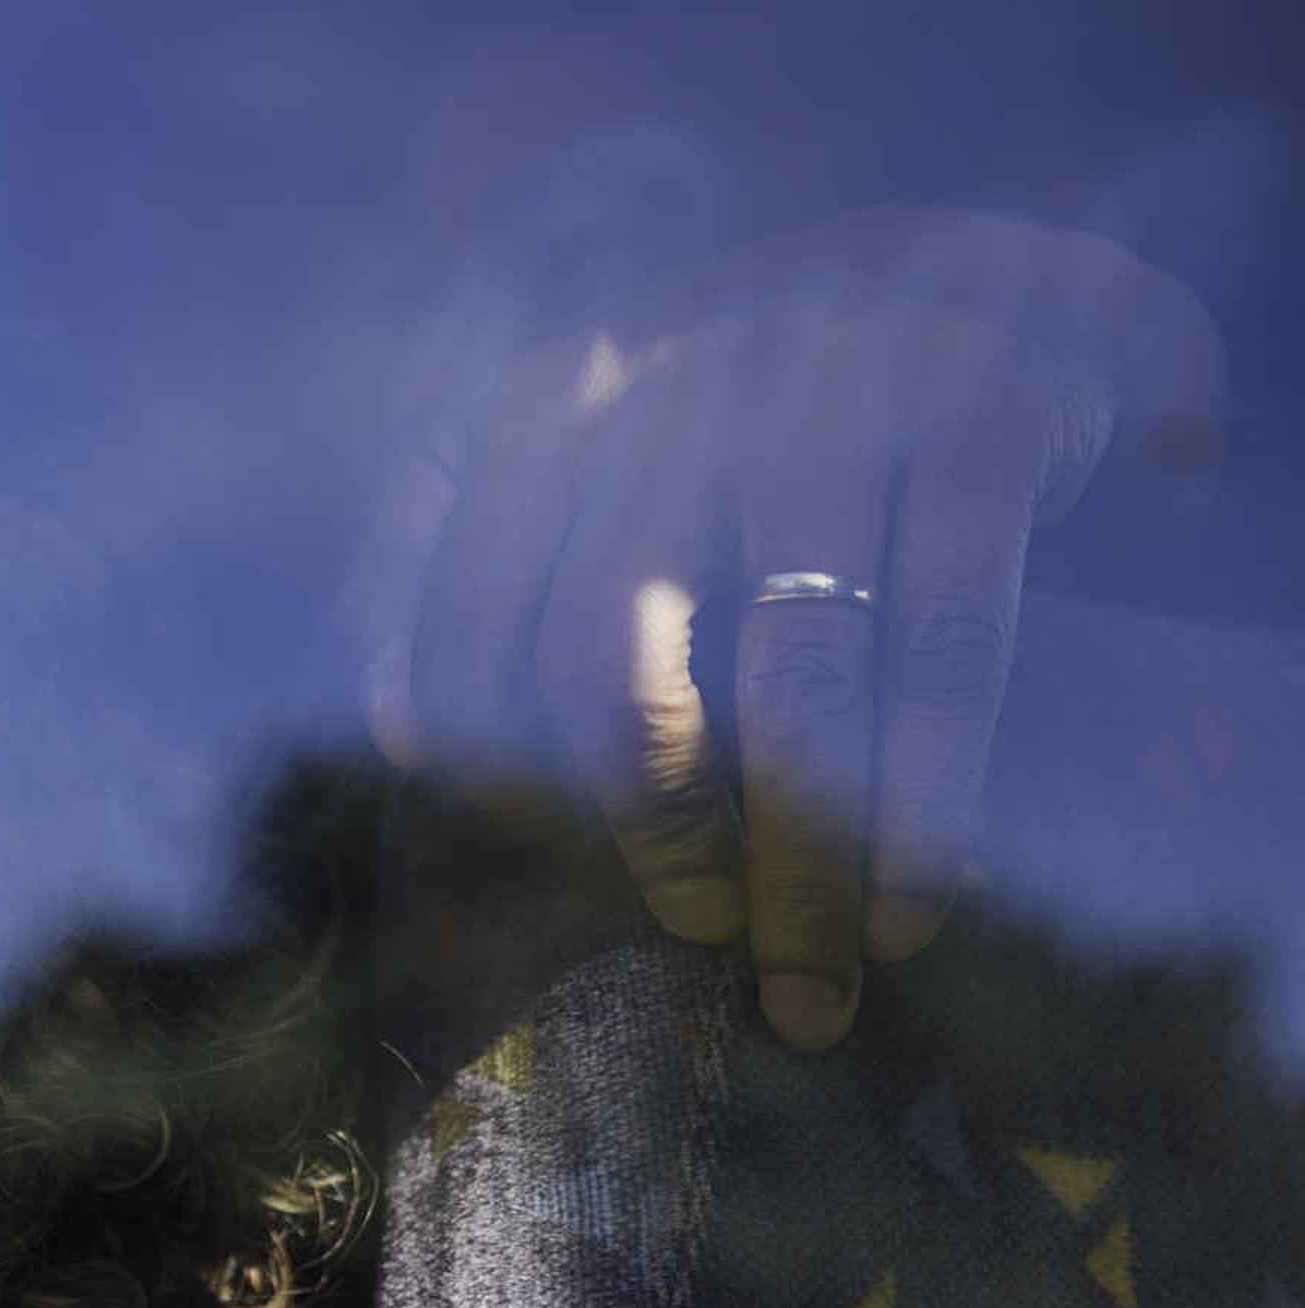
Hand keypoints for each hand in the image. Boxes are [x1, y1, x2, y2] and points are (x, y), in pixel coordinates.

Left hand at [349, 207, 1224, 1047]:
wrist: (977, 255)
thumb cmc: (745, 402)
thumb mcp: (589, 433)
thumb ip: (463, 551)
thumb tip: (397, 725)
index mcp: (551, 401)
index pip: (469, 623)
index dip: (494, 772)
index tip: (542, 881)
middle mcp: (672, 392)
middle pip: (607, 667)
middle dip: (649, 836)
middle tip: (697, 934)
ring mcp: (829, 401)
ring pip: (788, 683)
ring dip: (798, 860)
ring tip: (811, 982)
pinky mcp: (979, 416)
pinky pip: (940, 647)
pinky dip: (925, 797)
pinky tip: (911, 904)